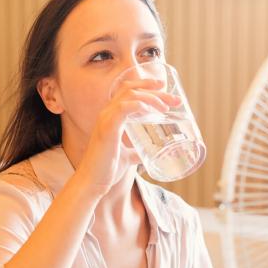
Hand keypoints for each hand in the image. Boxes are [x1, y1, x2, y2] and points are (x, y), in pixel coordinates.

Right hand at [74, 78, 180, 195]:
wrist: (93, 182)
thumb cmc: (107, 169)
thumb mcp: (127, 157)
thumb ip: (136, 153)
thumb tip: (148, 155)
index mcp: (111, 116)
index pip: (128, 90)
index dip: (146, 85)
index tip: (164, 88)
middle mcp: (107, 113)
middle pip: (131, 88)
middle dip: (155, 89)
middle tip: (175, 99)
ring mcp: (106, 119)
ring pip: (130, 95)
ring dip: (152, 97)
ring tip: (166, 107)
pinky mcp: (108, 128)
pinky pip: (124, 108)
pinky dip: (140, 105)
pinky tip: (152, 111)